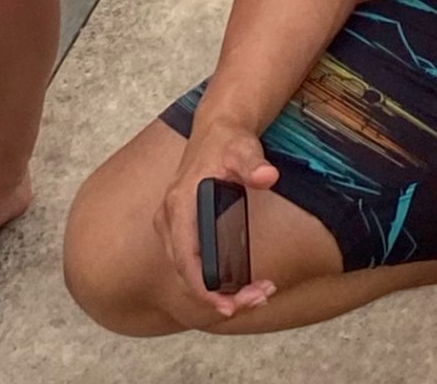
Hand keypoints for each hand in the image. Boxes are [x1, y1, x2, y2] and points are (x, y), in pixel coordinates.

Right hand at [155, 115, 280, 318]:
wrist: (217, 131)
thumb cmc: (229, 142)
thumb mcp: (244, 150)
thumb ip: (254, 165)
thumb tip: (267, 177)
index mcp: (180, 204)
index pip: (184, 258)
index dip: (202, 288)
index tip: (226, 306)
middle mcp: (169, 218)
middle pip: (185, 272)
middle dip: (216, 295)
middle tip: (255, 300)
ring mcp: (171, 224)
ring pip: (186, 271)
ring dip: (214, 289)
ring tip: (254, 295)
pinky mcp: (178, 228)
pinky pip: (189, 262)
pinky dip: (210, 278)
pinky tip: (237, 283)